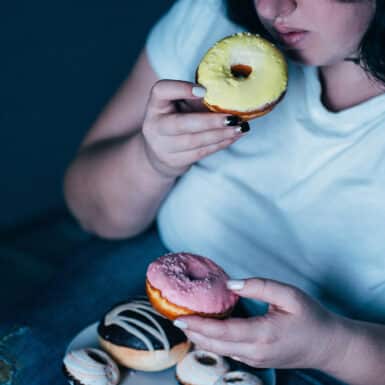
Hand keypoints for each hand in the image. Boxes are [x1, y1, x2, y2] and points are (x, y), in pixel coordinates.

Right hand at [142, 80, 247, 178]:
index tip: (204, 90)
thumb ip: (197, 97)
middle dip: (210, 121)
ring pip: (194, 141)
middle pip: (181, 124)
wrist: (159, 152)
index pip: (161, 91)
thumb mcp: (180, 104)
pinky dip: (220, 144)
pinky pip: (201, 153)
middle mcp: (154, 126)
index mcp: (155, 105)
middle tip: (233, 117)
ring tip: (240, 127)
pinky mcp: (175, 161)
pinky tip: (234, 137)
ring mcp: (163, 147)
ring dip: (220, 135)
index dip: (181, 89)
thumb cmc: (176, 119)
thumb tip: (230, 93)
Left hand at [175, 278, 343, 369]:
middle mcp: (255, 351)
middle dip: (192, 332)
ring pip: (219, 350)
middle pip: (214, 344)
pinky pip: (228, 351)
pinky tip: (206, 330)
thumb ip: (259, 286)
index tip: (180, 317)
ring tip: (186, 322)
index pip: (222, 332)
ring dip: (200, 337)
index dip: (199, 325)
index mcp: (263, 334)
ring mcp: (255, 359)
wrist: (328, 346)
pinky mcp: (256, 360)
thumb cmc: (311, 317)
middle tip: (175, 317)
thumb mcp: (289, 295)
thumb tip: (231, 285)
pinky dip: (212, 341)